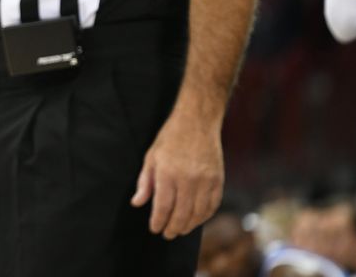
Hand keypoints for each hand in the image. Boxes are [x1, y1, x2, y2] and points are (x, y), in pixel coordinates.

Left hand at [129, 107, 222, 238]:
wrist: (197, 122)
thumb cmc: (170, 139)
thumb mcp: (151, 157)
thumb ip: (144, 182)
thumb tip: (137, 203)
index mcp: (167, 173)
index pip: (162, 207)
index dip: (158, 222)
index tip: (154, 229)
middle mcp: (188, 179)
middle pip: (181, 214)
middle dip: (172, 228)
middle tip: (167, 234)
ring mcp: (205, 181)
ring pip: (198, 214)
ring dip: (188, 226)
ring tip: (180, 229)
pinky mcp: (218, 180)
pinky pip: (212, 206)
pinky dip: (204, 216)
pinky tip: (196, 219)